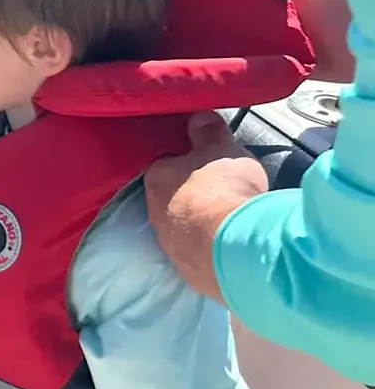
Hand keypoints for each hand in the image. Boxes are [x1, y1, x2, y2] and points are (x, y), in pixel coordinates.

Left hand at [144, 112, 268, 299]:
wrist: (235, 245)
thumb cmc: (223, 188)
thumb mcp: (221, 149)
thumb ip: (208, 132)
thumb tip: (198, 116)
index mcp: (156, 179)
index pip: (166, 166)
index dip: (188, 166)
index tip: (208, 168)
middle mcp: (154, 214)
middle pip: (172, 200)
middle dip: (194, 198)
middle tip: (222, 195)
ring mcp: (169, 245)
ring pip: (183, 230)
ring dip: (202, 226)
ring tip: (230, 223)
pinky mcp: (188, 272)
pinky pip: (198, 255)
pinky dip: (212, 250)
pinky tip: (231, 247)